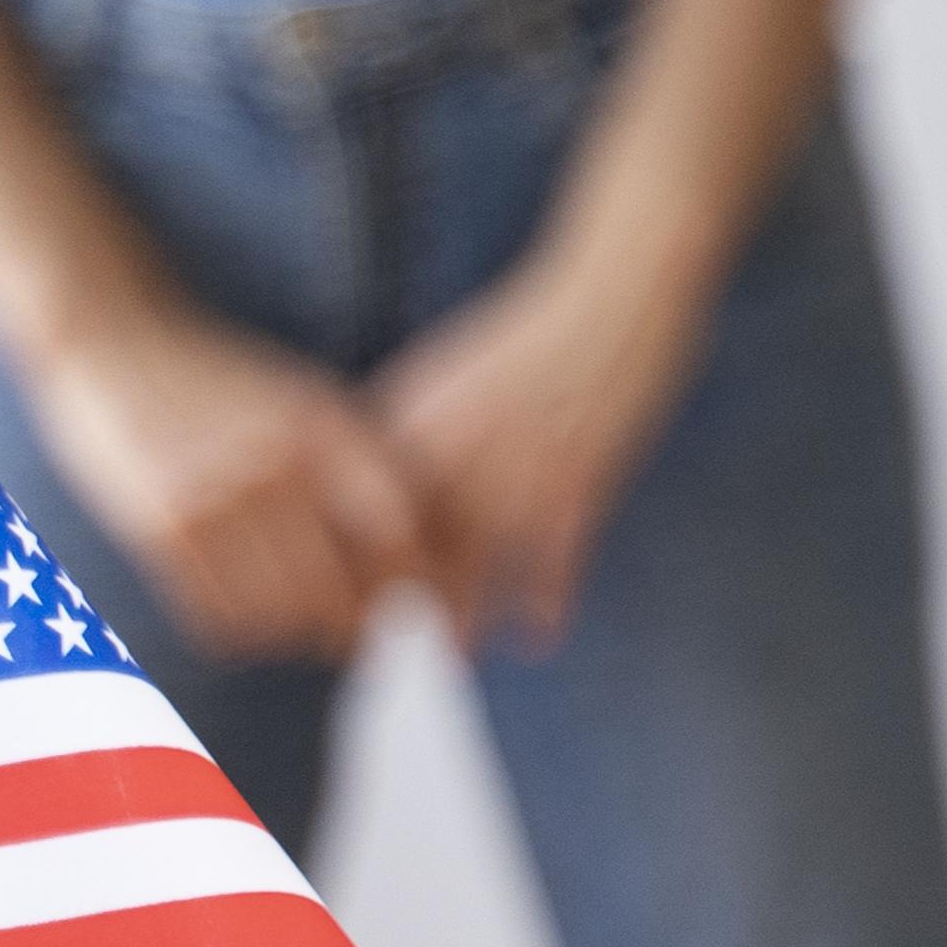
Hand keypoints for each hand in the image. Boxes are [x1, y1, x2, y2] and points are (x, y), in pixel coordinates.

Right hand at [23, 302, 429, 662]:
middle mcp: (276, 466)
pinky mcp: (161, 528)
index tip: (419, 609)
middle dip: (353, 626)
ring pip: (279, 615)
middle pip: (338, 588)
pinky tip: (250, 617)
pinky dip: (241, 632)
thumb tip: (424, 553)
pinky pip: (217, 616)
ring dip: (295, 635)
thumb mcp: (308, 400)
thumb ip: (361, 464)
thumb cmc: (226, 382)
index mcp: (327, 430)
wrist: (114, 348)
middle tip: (356, 636)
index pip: (397, 533)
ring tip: (302, 628)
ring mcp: (215, 498)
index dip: (416, 585)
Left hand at [372, 235, 712, 653]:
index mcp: (411, 418)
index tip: (329, 602)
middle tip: (377, 649)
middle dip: (390, 609)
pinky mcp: (581, 483)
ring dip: (462, 622)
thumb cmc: (535, 326)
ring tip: (451, 656)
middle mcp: (453, 451)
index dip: (340, 565)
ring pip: (473, 571)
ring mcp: (518, 472)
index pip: (358, 510)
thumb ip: (414, 427)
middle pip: (404, 553)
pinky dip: (546, 608)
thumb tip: (377, 480)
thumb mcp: (451, 370)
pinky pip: (554, 566)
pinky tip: (540, 637)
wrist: (617, 291)